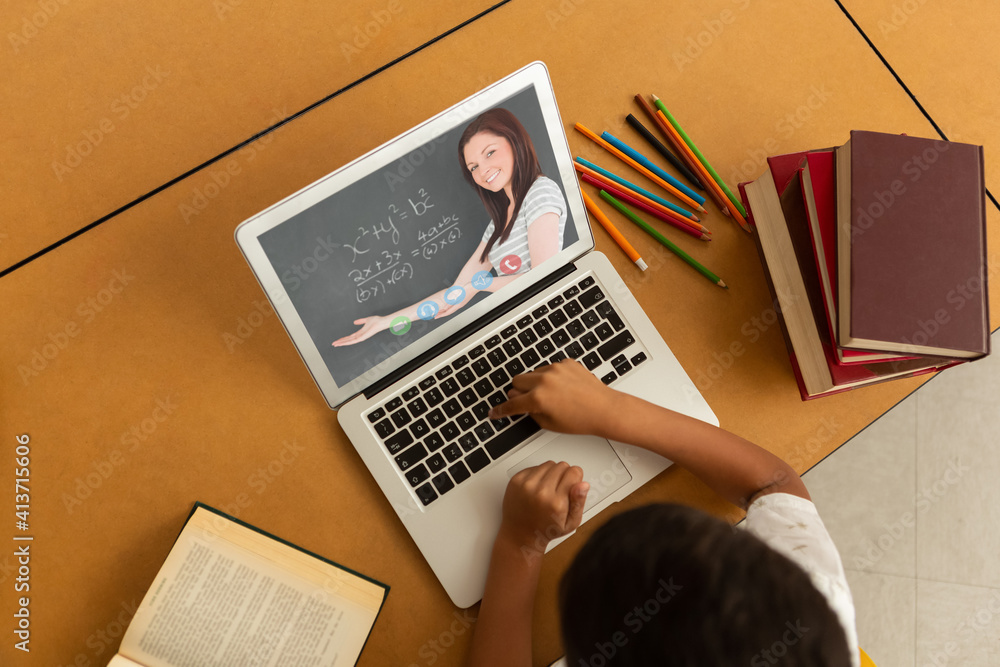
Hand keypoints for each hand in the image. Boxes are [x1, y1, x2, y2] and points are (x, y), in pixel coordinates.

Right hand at [331, 315, 390, 345]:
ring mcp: (361, 337)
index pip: (350, 337)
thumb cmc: (376, 321)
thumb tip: (355, 322)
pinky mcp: (363, 337)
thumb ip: (360, 321)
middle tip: (334, 344)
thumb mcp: (366, 320)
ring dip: (342, 343)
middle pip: (348, 340)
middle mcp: (360, 336)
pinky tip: (342, 343)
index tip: (338, 340)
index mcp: (360, 332)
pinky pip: (353, 340)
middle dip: (341, 342)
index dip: (343, 339)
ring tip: (335, 344)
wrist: (381, 322)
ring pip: (349, 341)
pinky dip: (347, 342)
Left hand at [435, 284, 472, 317]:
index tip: (436, 316)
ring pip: (451, 310)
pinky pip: (454, 307)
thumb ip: (451, 302)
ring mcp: (461, 303)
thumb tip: (445, 308)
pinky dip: (449, 308)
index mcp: (458, 304)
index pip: (448, 312)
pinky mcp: (462, 301)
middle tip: (436, 315)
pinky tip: (448, 307)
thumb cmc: (468, 289)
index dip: (441, 314)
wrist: (476, 287)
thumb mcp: (457, 295)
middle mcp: (459, 305)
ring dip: (445, 311)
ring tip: (440, 312)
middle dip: (442, 314)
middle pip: (449, 312)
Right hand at [488, 360, 620, 436]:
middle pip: (517, 381)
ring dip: (535, 383)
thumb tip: (520, 404)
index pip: (511, 404)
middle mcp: (545, 380)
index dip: (501, 410)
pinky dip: (551, 377)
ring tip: (551, 396)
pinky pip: (550, 368)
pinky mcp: (566, 363)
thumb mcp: (549, 424)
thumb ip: (530, 412)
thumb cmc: (582, 419)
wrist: (604, 409)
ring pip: (533, 373)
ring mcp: (556, 369)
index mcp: (538, 398)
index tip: (495, 412)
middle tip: (527, 401)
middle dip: (518, 392)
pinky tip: (563, 388)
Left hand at [498, 461, 588, 556]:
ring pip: (549, 464)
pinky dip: (538, 474)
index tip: (571, 488)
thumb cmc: (545, 530)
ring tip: (548, 490)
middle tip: (559, 492)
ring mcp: (526, 485)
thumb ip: (579, 502)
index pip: (574, 472)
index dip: (576, 479)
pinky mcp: (516, 480)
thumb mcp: (570, 523)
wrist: (519, 534)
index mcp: (556, 503)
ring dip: (551, 474)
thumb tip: (583, 484)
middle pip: (562, 465)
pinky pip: (535, 466)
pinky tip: (537, 488)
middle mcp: (540, 492)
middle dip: (564, 476)